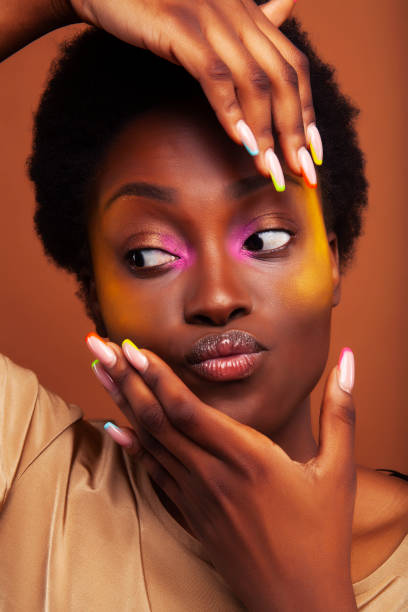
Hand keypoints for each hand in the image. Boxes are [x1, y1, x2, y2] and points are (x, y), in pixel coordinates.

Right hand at [61, 0, 320, 185]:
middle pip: (285, 78)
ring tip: (271, 170)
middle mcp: (240, 14)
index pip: (294, 67)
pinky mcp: (182, 29)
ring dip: (266, 133)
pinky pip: (216, 77)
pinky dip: (231, 112)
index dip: (308, 112)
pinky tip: (240, 143)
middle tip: (301, 172)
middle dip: (296, 131)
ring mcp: (213, 19)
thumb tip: (286, 8)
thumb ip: (248, 24)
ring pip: (256, 83)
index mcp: (249, 15)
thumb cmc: (154, 6)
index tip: (313, 153)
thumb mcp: (208, 19)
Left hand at [86, 334, 356, 610]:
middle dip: (125, 378)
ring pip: (149, 442)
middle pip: (157, 419)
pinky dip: (132, 448)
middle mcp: (213, 476)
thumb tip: (348, 360)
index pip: (188, 408)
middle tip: (98, 346)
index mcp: (249, 459)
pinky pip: (153, 474)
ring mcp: (196, 498)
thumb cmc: (322, 537)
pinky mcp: (191, 516)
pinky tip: (115, 430)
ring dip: (122, 404)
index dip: (156, 375)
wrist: (298, 604)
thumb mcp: (339, 471)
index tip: (132, 345)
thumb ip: (340, 411)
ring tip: (99, 373)